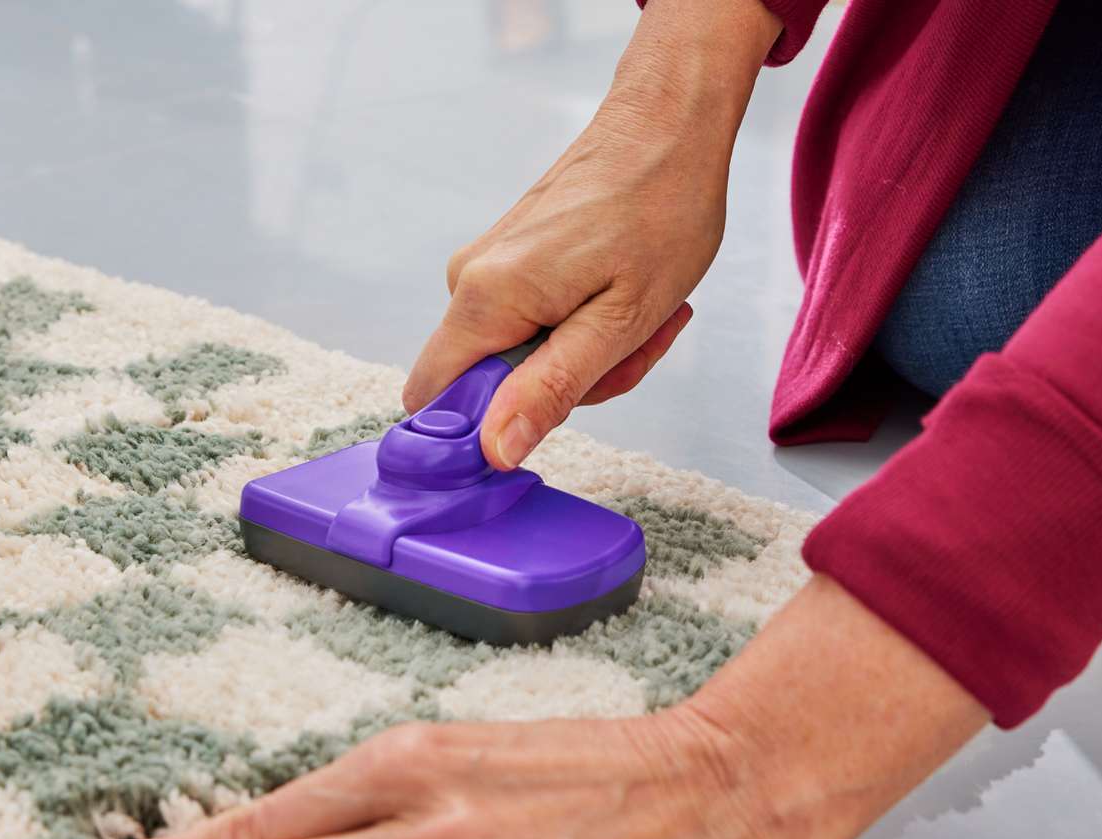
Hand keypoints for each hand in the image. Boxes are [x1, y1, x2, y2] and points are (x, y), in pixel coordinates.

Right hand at [403, 0, 784, 470]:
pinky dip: (583, 326)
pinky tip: (624, 295)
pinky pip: (533, 325)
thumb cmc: (660, 209)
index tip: (554, 412)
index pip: (434, 400)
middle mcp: (468, 281)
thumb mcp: (619, 321)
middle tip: (632, 344)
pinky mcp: (507, 261)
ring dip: (587, 355)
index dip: (483, 429)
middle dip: (566, 386)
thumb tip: (493, 450)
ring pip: (521, 358)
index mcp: (485, 298)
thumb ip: (551, 389)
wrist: (668, 123)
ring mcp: (486, 268)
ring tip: (642, 312)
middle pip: (491, 385)